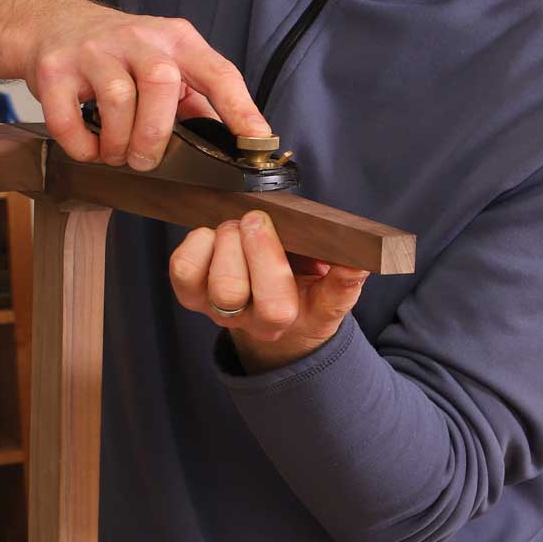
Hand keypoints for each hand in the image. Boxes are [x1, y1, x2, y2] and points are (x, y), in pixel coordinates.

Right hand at [23, 0, 268, 170]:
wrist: (54, 23)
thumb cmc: (120, 52)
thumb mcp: (164, 61)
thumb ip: (195, 99)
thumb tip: (233, 141)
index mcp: (176, 39)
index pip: (218, 72)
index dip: (241, 109)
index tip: (257, 142)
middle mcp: (138, 37)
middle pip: (161, 82)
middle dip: (157, 133)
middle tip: (147, 160)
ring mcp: (94, 50)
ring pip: (117, 98)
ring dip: (119, 142)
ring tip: (117, 153)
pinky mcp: (55, 68)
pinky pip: (68, 116)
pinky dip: (81, 145)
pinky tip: (89, 149)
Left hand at [168, 209, 368, 372]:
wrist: (268, 309)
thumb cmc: (302, 289)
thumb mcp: (331, 287)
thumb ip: (344, 276)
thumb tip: (360, 261)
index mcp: (299, 316)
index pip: (306, 306)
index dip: (319, 281)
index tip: (326, 253)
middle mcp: (256, 321)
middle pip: (249, 298)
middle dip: (254, 250)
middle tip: (257, 220)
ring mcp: (221, 309)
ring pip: (217, 288)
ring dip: (226, 245)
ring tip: (238, 225)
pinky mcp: (192, 294)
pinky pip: (183, 272)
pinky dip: (196, 245)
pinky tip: (213, 233)